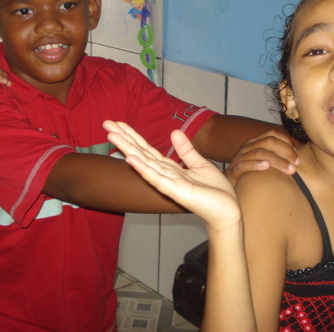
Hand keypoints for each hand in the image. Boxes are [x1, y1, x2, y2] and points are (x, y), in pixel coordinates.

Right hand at [104, 121, 240, 230]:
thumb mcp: (200, 164)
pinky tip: (131, 159)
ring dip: (127, 149)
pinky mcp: (175, 191)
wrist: (227, 210)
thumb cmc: (214, 191)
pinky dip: (143, 168)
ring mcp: (168, 183)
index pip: (146, 149)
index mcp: (169, 168)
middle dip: (123, 138)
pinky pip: (156, 178)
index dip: (133, 135)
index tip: (118, 123)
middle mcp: (164, 174)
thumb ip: (186, 150)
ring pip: (143, 163)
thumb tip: (174, 132)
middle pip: (140, 152)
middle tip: (106, 123)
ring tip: (112, 135)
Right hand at [225, 130, 299, 183]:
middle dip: (285, 151)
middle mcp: (247, 147)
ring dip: (277, 160)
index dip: (287, 142)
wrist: (229, 185)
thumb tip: (298, 157)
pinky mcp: (234, 170)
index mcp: (255, 142)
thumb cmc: (251, 174)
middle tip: (296, 164)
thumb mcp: (264, 161)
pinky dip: (256, 164)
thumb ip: (277, 157)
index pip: (272, 134)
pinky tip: (267, 167)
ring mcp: (239, 158)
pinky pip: (244, 165)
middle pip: (268, 142)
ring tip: (289, 169)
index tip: (297, 155)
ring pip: (259, 152)